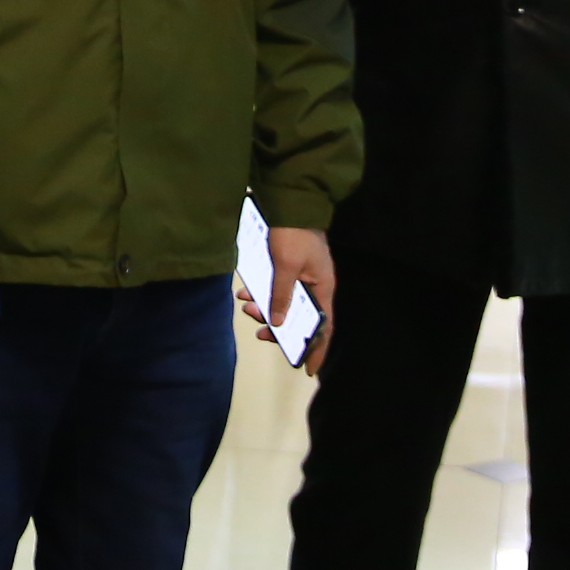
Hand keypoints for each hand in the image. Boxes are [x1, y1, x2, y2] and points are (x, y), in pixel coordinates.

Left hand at [238, 226, 339, 371]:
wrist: (289, 200)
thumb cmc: (293, 234)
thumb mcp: (286, 266)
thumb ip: (281, 296)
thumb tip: (278, 324)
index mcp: (323, 287)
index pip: (324, 327)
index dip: (317, 349)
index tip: (308, 369)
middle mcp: (315, 285)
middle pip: (299, 317)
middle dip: (278, 327)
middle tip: (260, 334)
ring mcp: (302, 276)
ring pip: (283, 303)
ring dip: (264, 308)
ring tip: (245, 306)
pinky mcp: (288, 267)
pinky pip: (275, 288)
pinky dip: (261, 293)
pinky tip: (244, 291)